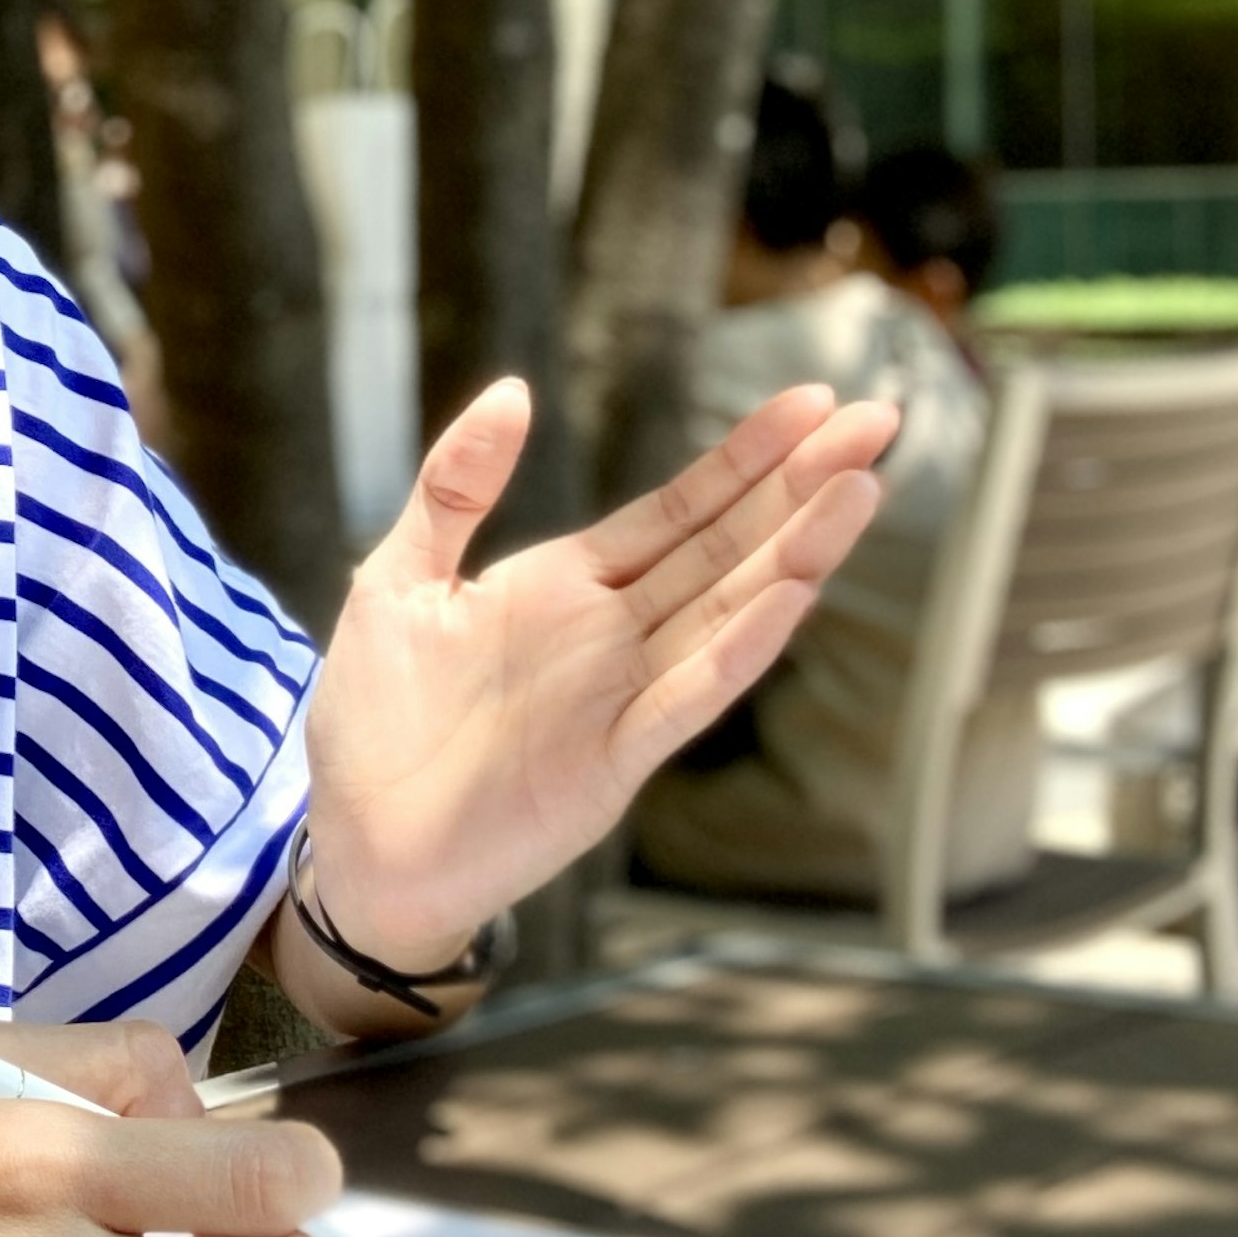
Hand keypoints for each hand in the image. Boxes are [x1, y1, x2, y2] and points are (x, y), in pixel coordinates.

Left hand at [294, 381, 895, 978]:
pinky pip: (690, 693)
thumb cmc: (374, 719)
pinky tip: (794, 593)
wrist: (359, 846)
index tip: (812, 399)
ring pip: (728, 609)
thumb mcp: (396, 578)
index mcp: (563, 585)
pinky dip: (742, 645)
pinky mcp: (615, 762)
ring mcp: (622, 697)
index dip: (745, 456)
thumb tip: (512, 389)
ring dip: (794, 552)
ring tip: (862, 491)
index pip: (677, 508)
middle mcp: (611, 635)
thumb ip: (454, 489)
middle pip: (725, 545)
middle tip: (878, 419)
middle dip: (800, 483)